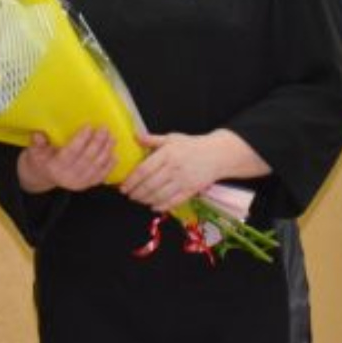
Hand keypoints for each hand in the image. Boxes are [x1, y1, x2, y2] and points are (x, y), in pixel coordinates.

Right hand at [17, 127, 115, 192]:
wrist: (42, 176)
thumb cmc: (40, 159)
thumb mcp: (34, 151)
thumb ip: (37, 143)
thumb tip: (39, 135)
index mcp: (53, 168)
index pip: (70, 152)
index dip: (80, 140)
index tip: (89, 126)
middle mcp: (67, 178)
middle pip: (86, 159)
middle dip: (97, 143)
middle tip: (104, 129)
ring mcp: (78, 183)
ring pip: (95, 167)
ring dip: (106, 152)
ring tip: (112, 138)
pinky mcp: (86, 185)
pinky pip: (100, 177)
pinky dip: (109, 167)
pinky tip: (114, 155)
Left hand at [120, 130, 258, 211]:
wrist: (219, 154)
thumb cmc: (192, 145)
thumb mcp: (172, 138)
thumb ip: (153, 139)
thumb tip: (135, 136)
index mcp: (167, 154)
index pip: (143, 170)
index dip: (131, 181)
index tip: (123, 187)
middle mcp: (174, 168)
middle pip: (149, 185)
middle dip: (136, 193)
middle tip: (129, 195)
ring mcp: (183, 180)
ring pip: (160, 195)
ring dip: (146, 200)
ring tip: (138, 200)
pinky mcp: (192, 190)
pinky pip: (173, 201)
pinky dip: (161, 206)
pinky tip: (153, 206)